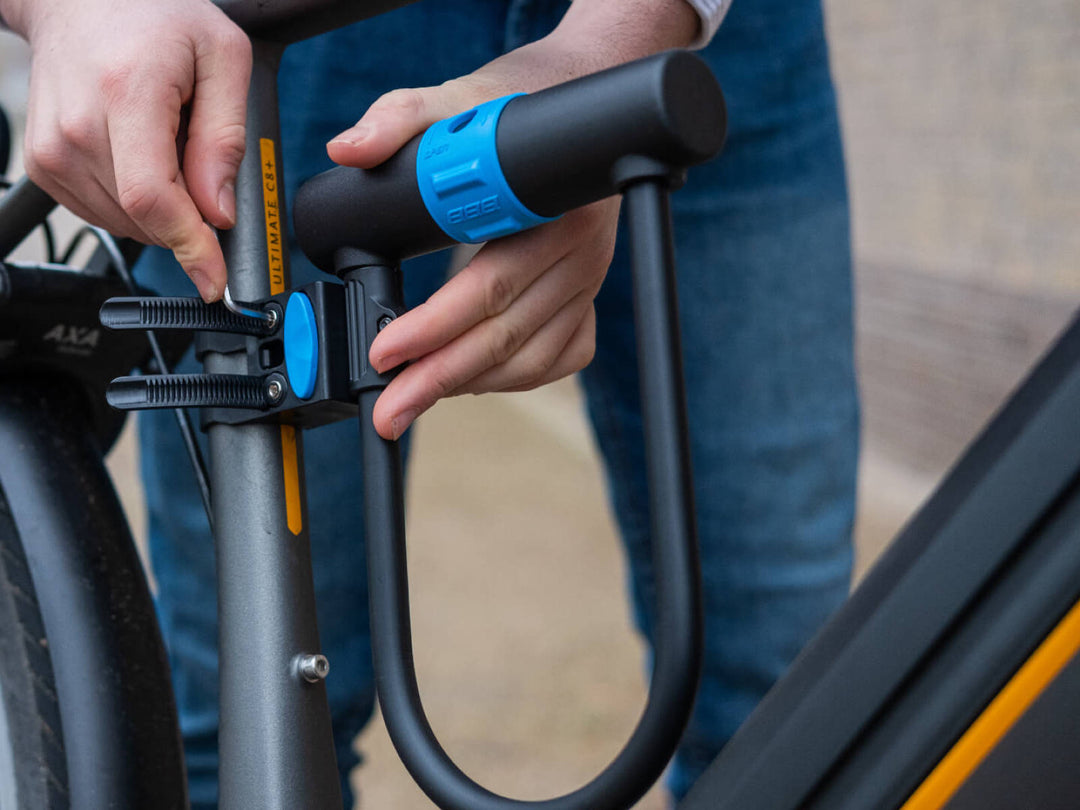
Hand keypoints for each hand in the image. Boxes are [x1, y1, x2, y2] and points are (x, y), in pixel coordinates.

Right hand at [5, 0, 250, 300]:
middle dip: (188, 224)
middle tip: (206, 178)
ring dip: (162, 213)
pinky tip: (142, 160)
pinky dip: (134, 206)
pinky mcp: (44, 165)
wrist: (79, 0)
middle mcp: (78, 126)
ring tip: (169, 150)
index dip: (190, 247)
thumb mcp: (222, 58)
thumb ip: (226, 138)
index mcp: (126, 94)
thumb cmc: (155, 18)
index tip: (214, 279)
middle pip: (142, 218)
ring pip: (124, 223)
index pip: (153, 199)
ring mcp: (53, 148)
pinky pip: (101, 213)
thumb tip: (219, 211)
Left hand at [327, 0, 698, 439]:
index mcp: (550, 209)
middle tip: (387, 412)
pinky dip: (513, 378)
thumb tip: (350, 150)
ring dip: (471, 384)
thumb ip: (400, 119)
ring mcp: (588, 280)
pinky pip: (559, 357)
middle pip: (505, 334)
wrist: (575, 101)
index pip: (489, 285)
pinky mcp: (588, 297)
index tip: (384, 353)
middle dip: (437, 378)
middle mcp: (578, 251)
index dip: (433, 327)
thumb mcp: (454, 98)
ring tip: (413, 399)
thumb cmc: (514, 106)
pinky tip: (473, 379)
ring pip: (532, 357)